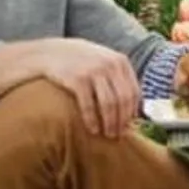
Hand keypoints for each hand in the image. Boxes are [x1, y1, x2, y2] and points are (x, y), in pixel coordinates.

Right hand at [23, 38, 142, 138]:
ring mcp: (94, 71)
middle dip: (122, 120)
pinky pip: (89, 105)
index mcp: (120, 61)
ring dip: (110, 123)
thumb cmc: (81, 62)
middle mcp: (110, 64)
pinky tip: (93, 130)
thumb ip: (119, 77)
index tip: (129, 125)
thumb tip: (138, 106)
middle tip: (118, 135)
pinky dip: (92, 120)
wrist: (50, 53)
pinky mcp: (77, 79)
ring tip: (107, 135)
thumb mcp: (104, 61)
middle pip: (123, 100)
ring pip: (109, 104)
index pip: (134, 91)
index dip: (132, 111)